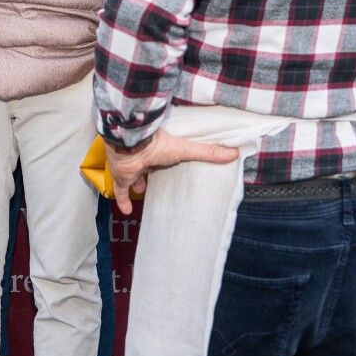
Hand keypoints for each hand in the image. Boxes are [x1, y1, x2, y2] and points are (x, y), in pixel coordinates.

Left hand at [107, 129, 240, 215]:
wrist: (131, 144)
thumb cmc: (158, 144)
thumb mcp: (186, 150)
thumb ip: (207, 152)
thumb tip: (233, 153)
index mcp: (158, 150)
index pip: (163, 156)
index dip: (166, 160)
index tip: (171, 166)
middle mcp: (144, 158)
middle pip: (148, 166)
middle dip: (151, 171)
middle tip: (157, 179)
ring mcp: (131, 168)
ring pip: (134, 177)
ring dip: (138, 183)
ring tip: (144, 191)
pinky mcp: (122, 178)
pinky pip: (121, 192)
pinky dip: (123, 201)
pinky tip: (126, 211)